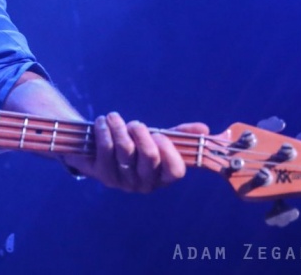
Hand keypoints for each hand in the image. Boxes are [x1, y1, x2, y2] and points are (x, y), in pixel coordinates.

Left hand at [64, 112, 209, 192]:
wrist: (96, 151)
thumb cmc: (133, 145)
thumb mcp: (156, 140)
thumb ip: (179, 135)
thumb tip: (204, 129)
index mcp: (162, 178)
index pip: (175, 171)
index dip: (169, 150)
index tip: (159, 134)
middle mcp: (144, 184)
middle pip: (150, 156)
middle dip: (142, 132)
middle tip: (135, 123)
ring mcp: (123, 182)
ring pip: (125, 149)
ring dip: (119, 127)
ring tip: (113, 117)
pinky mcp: (103, 175)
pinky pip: (106, 148)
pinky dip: (104, 130)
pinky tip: (102, 121)